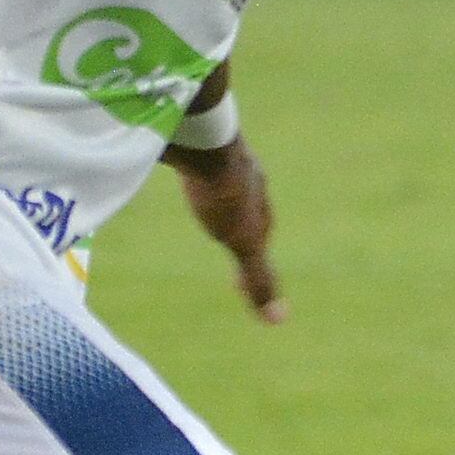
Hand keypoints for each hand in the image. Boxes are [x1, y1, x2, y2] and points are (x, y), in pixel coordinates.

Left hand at [169, 137, 284, 322]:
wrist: (196, 135)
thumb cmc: (223, 193)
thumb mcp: (242, 242)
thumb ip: (258, 277)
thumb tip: (278, 320)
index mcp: (259, 194)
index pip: (261, 229)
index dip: (252, 255)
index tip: (237, 281)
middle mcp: (244, 171)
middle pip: (243, 201)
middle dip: (236, 222)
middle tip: (222, 237)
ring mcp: (216, 152)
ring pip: (219, 179)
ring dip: (213, 195)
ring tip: (201, 206)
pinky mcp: (189, 137)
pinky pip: (191, 159)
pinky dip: (188, 172)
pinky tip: (176, 176)